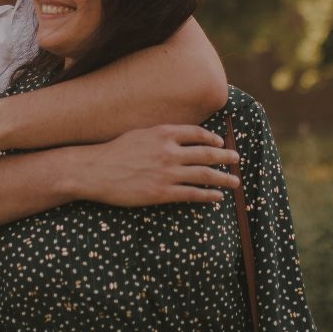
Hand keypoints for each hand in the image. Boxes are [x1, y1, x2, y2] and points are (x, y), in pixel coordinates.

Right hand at [79, 125, 239, 206]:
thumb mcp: (139, 134)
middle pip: (206, 154)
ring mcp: (167, 172)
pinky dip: (208, 195)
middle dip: (225, 157)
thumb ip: (160, 135)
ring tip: (235, 182)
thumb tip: (177, 136)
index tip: (220, 144)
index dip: (212, 139)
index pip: (197, 133)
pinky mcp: (162, 192)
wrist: (96, 170)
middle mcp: (169, 151)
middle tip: (237, 160)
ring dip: (223, 178)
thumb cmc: (114, 151)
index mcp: (163, 133)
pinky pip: (192, 194)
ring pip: (204, 175)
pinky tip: (217, 198)